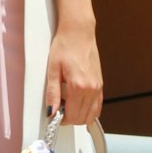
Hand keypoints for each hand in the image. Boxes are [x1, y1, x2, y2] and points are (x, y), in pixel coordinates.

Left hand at [45, 0, 102, 125]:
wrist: (79, 33)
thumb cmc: (64, 47)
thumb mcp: (52, 70)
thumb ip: (52, 94)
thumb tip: (51, 112)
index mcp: (79, 86)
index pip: (72, 116)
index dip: (61, 119)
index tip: (53, 113)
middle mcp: (92, 89)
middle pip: (82, 118)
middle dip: (69, 118)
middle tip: (58, 108)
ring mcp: (98, 87)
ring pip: (91, 115)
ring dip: (79, 116)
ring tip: (67, 104)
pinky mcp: (101, 85)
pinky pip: (97, 106)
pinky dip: (88, 110)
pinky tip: (78, 103)